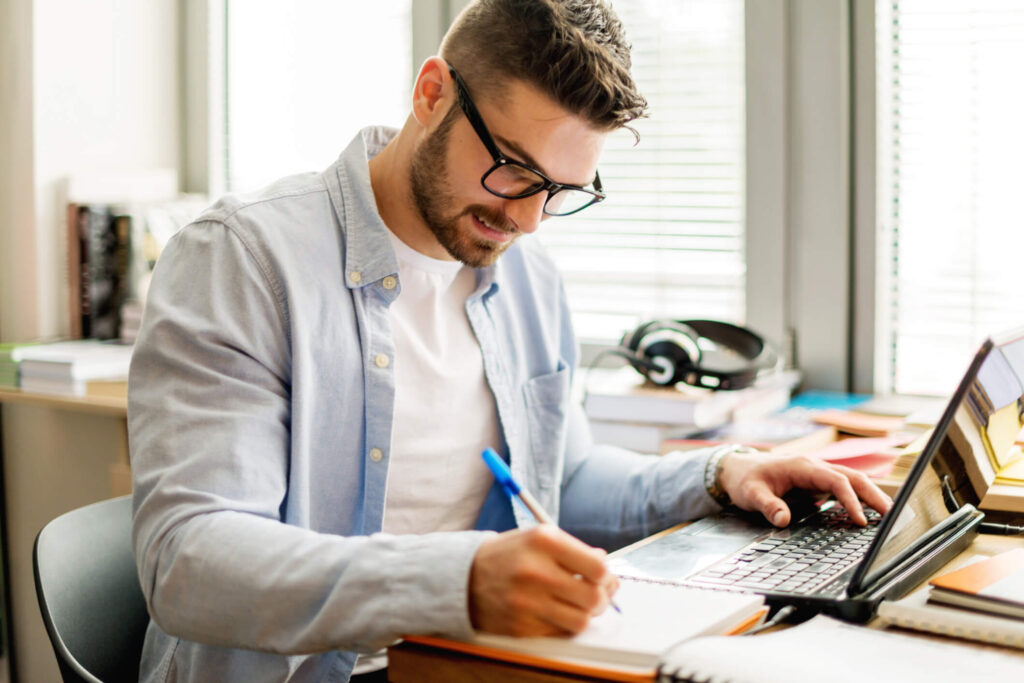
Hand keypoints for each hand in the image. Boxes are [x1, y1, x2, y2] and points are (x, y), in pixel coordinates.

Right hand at [468, 525, 619, 636]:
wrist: (464, 577)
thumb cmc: (508, 555)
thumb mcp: (538, 538)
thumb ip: (573, 549)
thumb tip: (604, 564)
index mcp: (544, 541)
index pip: (597, 568)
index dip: (606, 576)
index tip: (602, 578)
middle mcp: (535, 570)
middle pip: (593, 597)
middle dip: (601, 598)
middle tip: (594, 595)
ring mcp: (526, 601)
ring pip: (581, 621)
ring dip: (584, 615)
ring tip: (575, 605)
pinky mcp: (520, 626)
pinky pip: (559, 633)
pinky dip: (562, 625)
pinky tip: (553, 612)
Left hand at [717, 451, 893, 526]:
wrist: (738, 469)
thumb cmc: (746, 479)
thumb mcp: (751, 493)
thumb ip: (768, 506)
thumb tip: (783, 520)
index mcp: (802, 466)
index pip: (836, 481)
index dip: (851, 500)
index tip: (861, 520)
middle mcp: (814, 467)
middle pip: (852, 477)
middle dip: (873, 495)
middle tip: (892, 516)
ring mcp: (817, 474)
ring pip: (852, 481)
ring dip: (871, 495)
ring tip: (889, 515)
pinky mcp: (817, 483)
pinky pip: (843, 488)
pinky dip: (858, 498)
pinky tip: (868, 513)